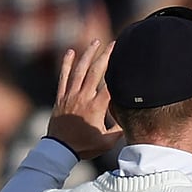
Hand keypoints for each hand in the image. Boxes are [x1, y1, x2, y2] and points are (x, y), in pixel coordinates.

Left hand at [46, 40, 122, 159]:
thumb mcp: (107, 142)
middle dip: (105, 56)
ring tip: (95, 42)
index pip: (110, 86)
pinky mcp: (61, 97)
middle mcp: (83, 98)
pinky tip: (70, 52)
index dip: (119, 73)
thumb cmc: (85, 147)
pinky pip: (64, 77)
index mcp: (96, 108)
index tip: (126, 61)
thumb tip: (131, 120)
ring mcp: (70, 96)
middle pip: (96, 72)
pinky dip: (66, 64)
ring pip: (80, 70)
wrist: (60, 149)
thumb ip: (119, 130)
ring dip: (88, 54)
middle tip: (113, 44)